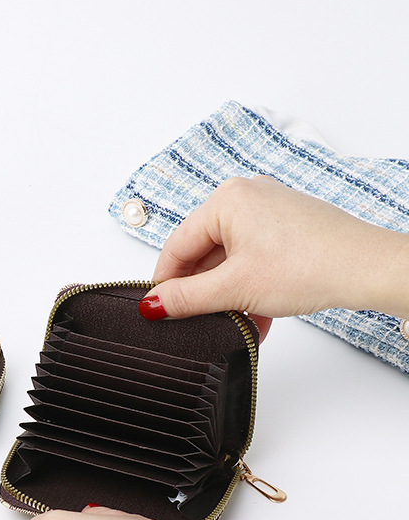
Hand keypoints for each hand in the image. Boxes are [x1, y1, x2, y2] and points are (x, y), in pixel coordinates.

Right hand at [143, 176, 408, 334]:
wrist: (367, 269)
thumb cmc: (311, 265)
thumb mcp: (233, 288)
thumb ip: (186, 298)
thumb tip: (152, 305)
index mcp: (226, 200)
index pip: (176, 245)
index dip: (164, 282)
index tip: (158, 310)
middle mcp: (246, 197)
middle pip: (201, 253)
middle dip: (201, 292)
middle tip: (196, 321)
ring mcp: (268, 211)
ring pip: (227, 260)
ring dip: (226, 295)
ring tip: (233, 322)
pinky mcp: (285, 228)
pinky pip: (251, 259)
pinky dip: (247, 287)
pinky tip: (254, 315)